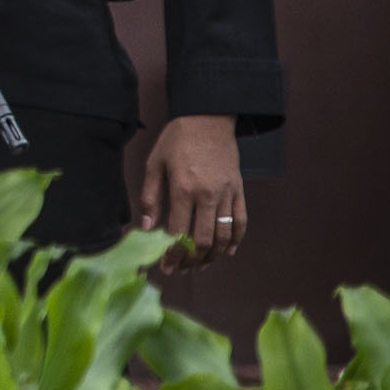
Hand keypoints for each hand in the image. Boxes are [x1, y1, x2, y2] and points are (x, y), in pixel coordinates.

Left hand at [139, 113, 247, 263]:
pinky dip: (235, 240)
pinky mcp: (239, 191)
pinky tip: (226, 252)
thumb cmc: (176, 140)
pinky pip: (241, 221)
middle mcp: (208, 194)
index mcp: (183, 188)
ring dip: (212, 256)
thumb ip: (150, 197)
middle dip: (190, 261)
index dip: (171, 254)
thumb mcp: (154, 164)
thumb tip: (147, 227)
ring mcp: (227, 194)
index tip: (164, 266)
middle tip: (179, 270)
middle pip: (202, 240)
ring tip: (199, 266)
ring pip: (223, 236)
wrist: (208, 119)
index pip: (178, 232)